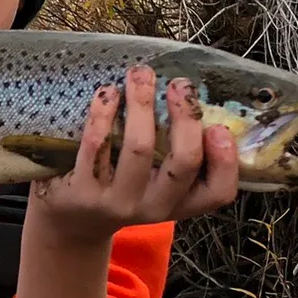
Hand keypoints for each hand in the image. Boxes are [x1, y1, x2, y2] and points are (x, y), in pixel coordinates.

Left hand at [33, 64, 239, 244]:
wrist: (71, 223)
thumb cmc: (121, 189)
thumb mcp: (155, 184)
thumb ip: (176, 153)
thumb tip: (191, 97)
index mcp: (179, 203)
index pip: (218, 192)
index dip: (226, 161)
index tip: (219, 127)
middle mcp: (153, 206)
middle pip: (183, 162)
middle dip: (185, 117)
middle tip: (180, 84)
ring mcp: (117, 201)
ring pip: (139, 147)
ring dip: (142, 103)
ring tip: (140, 74)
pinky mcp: (83, 191)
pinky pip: (97, 145)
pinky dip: (104, 113)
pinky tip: (108, 92)